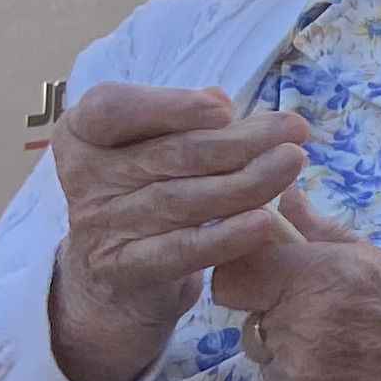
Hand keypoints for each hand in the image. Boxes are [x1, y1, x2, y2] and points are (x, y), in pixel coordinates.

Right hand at [47, 84, 313, 380]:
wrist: (116, 281)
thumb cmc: (146, 195)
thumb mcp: (156, 149)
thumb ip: (186, 122)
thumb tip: (219, 99)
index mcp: (85, 133)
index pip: (111, 107)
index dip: (168, 106)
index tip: (225, 109)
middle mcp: (85, 177)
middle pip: (166, 154)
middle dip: (237, 142)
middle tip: (294, 131)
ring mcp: (100, 227)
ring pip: (179, 200)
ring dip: (244, 182)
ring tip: (291, 164)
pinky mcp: (124, 271)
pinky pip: (181, 251)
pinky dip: (226, 237)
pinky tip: (265, 222)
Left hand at [211, 193, 380, 380]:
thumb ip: (323, 234)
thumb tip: (286, 199)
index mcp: (318, 279)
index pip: (231, 280)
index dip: (246, 280)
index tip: (268, 282)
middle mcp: (300, 330)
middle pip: (250, 324)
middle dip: (280, 321)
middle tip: (329, 320)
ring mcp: (302, 380)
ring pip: (269, 365)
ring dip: (294, 359)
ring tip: (348, 354)